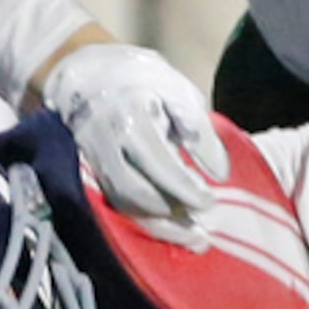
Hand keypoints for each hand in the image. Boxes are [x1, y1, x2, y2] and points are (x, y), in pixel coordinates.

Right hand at [41, 43, 230, 243]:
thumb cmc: (144, 80)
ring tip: (192, 236)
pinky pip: (116, 202)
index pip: (159, 164)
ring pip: (124, 203)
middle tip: (203, 230)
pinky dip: (144, 218)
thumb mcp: (178, 93)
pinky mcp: (92, 171)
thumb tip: (221, 175)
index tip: (210, 204)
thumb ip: (200, 132)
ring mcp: (94, 159)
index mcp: (131, 118)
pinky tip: (170, 225)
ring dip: (159, 225)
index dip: (186, 189)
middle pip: (136, 192)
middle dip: (172, 216)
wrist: (87, 72)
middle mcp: (106, 142)